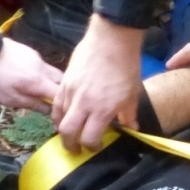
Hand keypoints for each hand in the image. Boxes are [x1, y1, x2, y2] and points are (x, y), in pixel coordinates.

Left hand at [0, 38, 62, 112]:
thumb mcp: (10, 99)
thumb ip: (33, 104)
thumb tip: (49, 111)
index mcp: (39, 82)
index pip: (61, 95)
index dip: (63, 105)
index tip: (59, 113)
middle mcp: (44, 68)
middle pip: (63, 81)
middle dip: (62, 92)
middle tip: (54, 102)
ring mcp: (38, 58)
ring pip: (54, 72)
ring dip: (53, 83)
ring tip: (42, 91)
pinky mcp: (32, 52)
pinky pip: (44, 66)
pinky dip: (43, 74)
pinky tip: (31, 78)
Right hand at [53, 14, 145, 148]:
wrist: (112, 39)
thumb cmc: (126, 66)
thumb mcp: (133, 94)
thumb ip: (129, 115)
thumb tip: (132, 129)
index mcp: (102, 110)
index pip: (89, 138)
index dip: (91, 147)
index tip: (96, 147)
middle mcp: (83, 104)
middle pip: (68, 133)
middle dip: (71, 146)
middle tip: (76, 149)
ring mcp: (71, 92)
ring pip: (60, 119)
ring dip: (64, 130)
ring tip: (70, 134)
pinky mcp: (64, 81)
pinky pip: (56, 103)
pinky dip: (57, 114)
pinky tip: (62, 117)